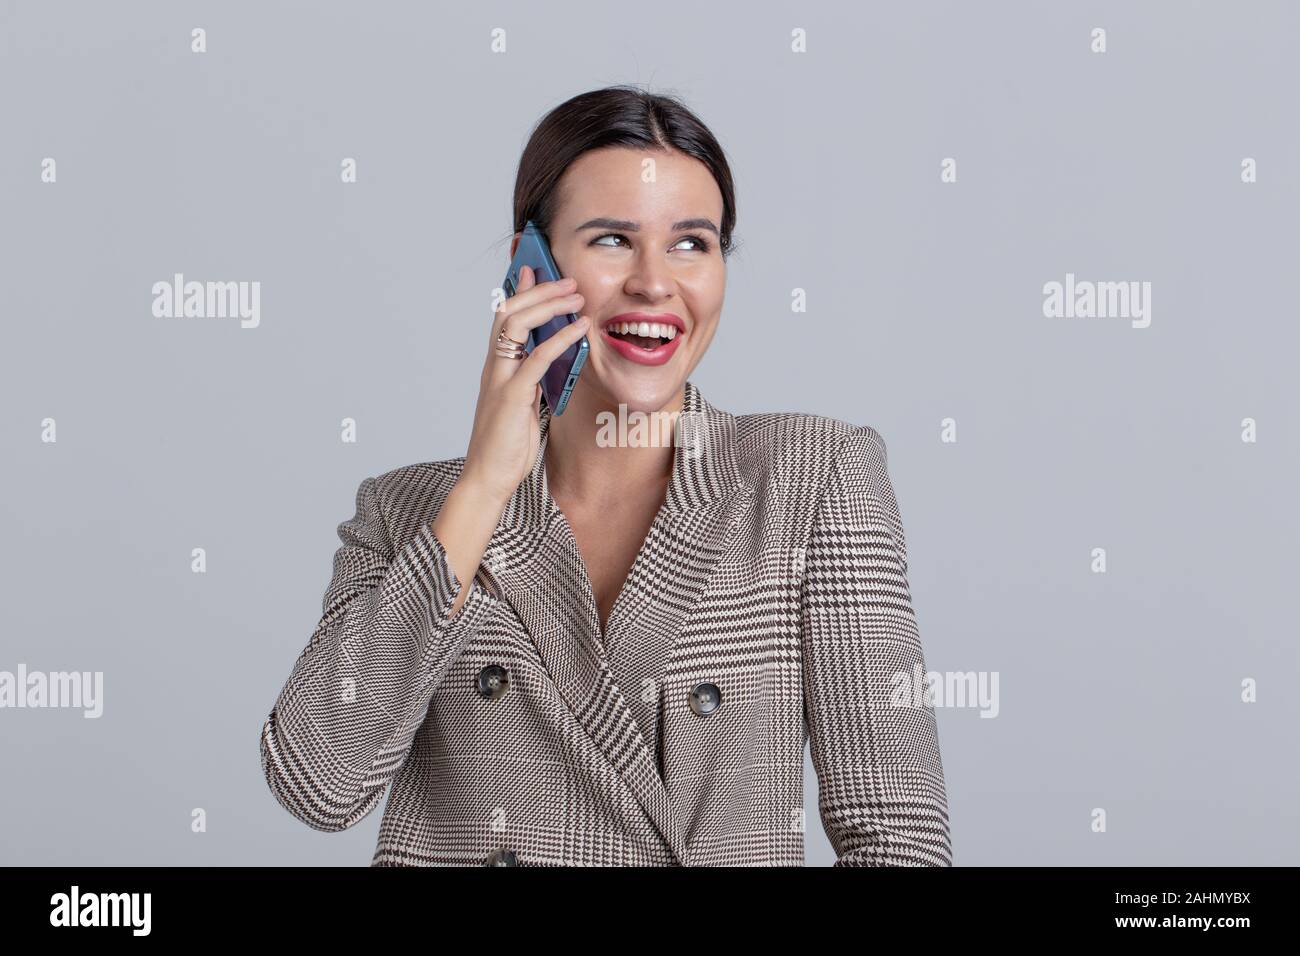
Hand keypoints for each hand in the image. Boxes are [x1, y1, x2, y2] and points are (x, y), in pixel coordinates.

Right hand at [460, 264, 589, 505]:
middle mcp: (494, 368)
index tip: (534, 270)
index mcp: (495, 369)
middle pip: (508, 312)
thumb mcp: (521, 406)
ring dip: (548, 305)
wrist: (488, 478)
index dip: (518, 292)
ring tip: (575, 295)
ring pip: (516, 325)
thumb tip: (546, 367)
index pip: (503, 319)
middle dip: (538, 291)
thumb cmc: (505, 446)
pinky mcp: (512, 396)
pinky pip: (537, 358)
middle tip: (567, 280)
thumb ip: (529, 383)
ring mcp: (500, 380)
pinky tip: (578, 328)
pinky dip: (559, 338)